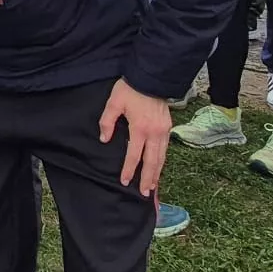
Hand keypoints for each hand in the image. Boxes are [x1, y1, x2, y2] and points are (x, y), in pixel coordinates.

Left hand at [98, 78, 171, 194]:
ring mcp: (163, 131)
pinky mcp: (168, 127)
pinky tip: (158, 168)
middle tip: (145, 194)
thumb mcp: (114, 103)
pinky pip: (165, 149)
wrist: (151, 77)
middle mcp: (154, 133)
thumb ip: (107, 122)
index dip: (129, 169)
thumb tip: (104, 139)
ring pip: (161, 157)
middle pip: (152, 161)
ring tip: (152, 186)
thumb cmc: (130, 89)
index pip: (134, 155)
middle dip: (148, 179)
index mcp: (140, 128)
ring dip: (157, 173)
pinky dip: (162, 161)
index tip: (125, 182)